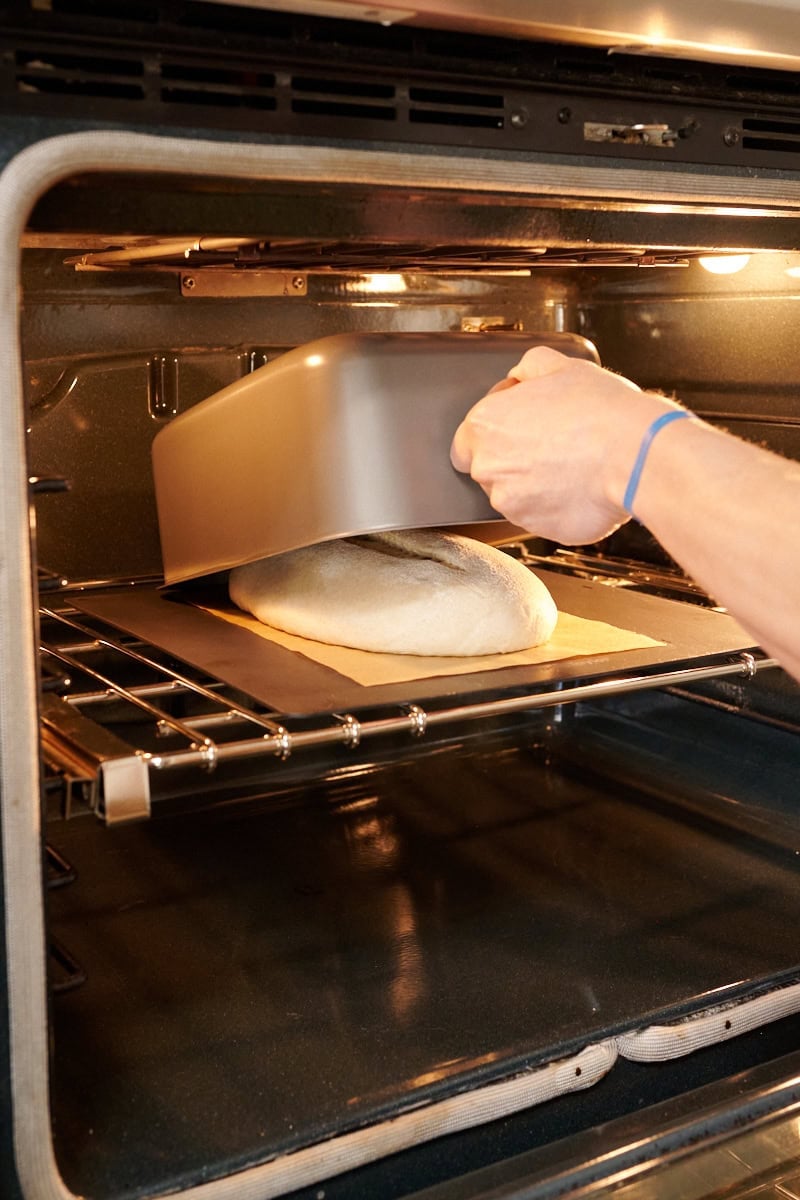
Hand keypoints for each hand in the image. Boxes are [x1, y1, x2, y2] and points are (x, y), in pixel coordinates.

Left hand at [450, 345, 675, 543]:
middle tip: (553, 442)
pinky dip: (556, 505)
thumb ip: (527, 368)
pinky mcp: (538, 529)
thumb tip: (520, 377)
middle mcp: (489, 469)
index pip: (467, 439)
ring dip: (535, 483)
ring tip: (571, 464)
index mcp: (485, 426)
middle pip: (490, 468)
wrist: (635, 455)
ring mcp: (512, 505)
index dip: (496, 431)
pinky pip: (541, 516)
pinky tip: (579, 485)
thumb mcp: (560, 366)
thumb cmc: (600, 412)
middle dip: (514, 458)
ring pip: (515, 495)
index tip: (522, 425)